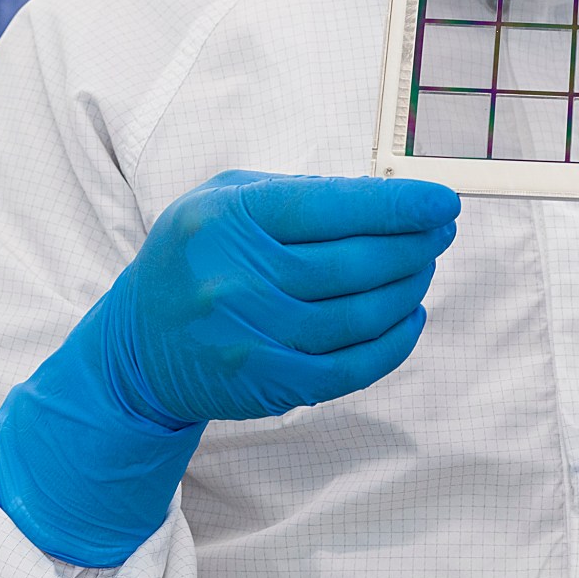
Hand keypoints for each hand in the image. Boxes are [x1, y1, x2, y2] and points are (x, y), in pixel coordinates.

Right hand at [0, 171, 459, 566]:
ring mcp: (250, 337)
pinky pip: (350, 367)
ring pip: (360, 315)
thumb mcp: (225, 199)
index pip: (333, 208)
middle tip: (441, 232)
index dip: (399, 206)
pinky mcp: (265, 383)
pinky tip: (410, 318)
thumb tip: (390, 201)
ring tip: (424, 268)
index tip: (444, 201)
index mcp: (228, 219)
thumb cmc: (197, 256)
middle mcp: (234, 278)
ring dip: (408, 289)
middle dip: (415, 245)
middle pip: (356, 263)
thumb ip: (301, 194)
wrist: (134, 349)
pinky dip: (394, 344)